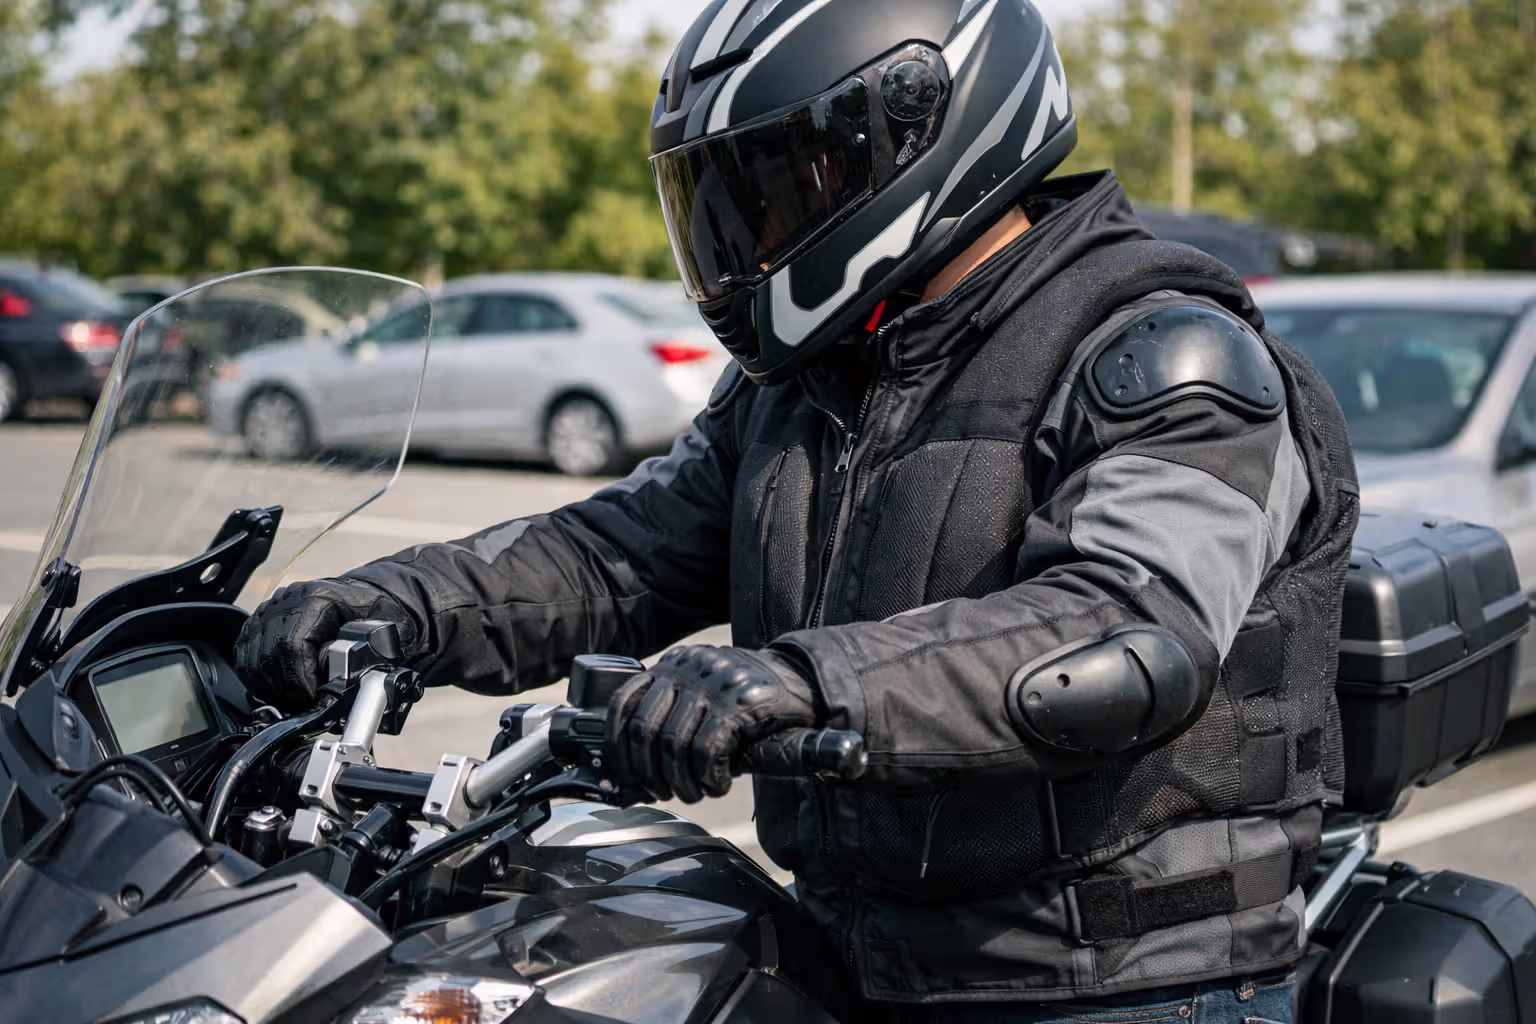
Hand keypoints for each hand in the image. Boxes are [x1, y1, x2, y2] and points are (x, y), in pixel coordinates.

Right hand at [235, 578, 418, 711]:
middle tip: (305, 706)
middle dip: (285, 688)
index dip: (299, 679)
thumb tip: (342, 685)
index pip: (291, 644)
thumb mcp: (387, 634)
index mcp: (319, 598)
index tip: (313, 698)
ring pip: (252, 655)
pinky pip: (245, 652)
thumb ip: (367, 658)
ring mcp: (272, 609)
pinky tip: (278, 688)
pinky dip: (258, 677)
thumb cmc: (382, 615)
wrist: (373, 600)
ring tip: (294, 700)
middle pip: (267, 653)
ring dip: (269, 686)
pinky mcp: (263, 621)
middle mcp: (289, 600)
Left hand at [606, 644, 819, 803]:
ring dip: (681, 782)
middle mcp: (689, 667)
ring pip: (673, 744)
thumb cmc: (749, 702)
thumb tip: (634, 771)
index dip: (619, 748)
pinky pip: (707, 750)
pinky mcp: (739, 702)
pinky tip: (718, 785)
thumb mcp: (704, 697)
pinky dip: (708, 777)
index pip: (624, 703)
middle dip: (648, 772)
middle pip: (643, 729)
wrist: (805, 682)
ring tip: (694, 793)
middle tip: (663, 792)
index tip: (627, 777)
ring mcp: (714, 682)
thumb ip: (672, 718)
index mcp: (674, 664)